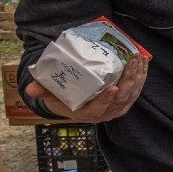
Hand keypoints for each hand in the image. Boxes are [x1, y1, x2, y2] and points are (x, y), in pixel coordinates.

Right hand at [25, 56, 147, 122]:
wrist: (73, 102)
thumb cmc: (61, 97)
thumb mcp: (50, 94)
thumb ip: (42, 90)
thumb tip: (29, 88)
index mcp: (85, 114)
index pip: (97, 110)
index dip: (106, 101)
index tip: (113, 89)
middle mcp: (103, 114)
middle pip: (120, 100)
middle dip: (128, 81)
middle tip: (132, 62)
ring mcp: (116, 108)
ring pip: (131, 94)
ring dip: (138, 76)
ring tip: (139, 58)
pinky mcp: (125, 101)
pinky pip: (136, 90)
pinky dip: (141, 76)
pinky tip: (143, 63)